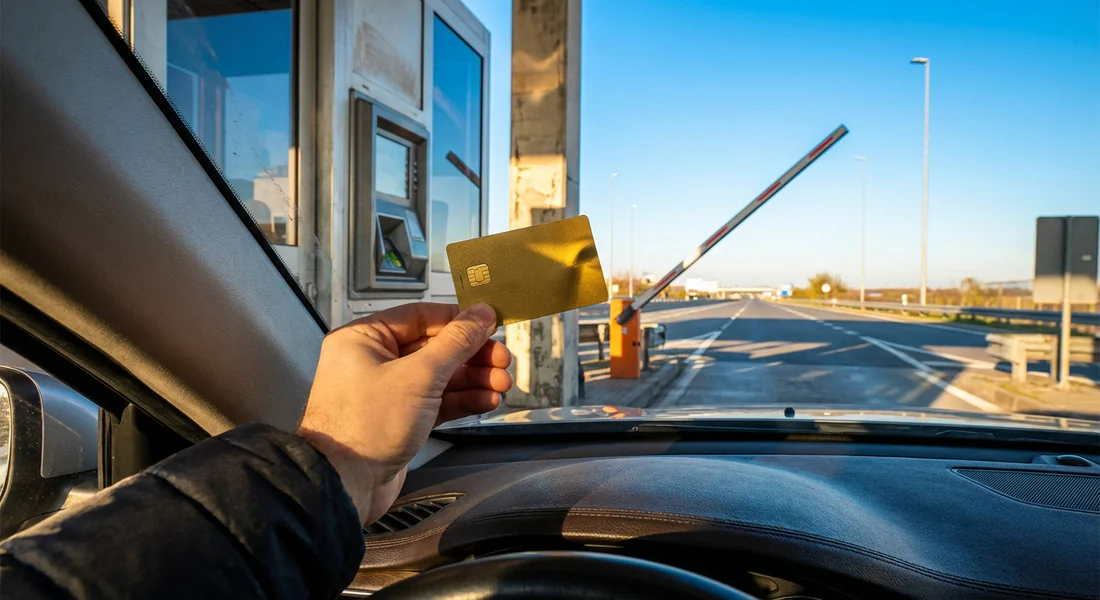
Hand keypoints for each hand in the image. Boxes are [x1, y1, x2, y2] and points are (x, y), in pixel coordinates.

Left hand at [296, 302, 511, 524]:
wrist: (345, 485)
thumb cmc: (363, 428)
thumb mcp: (419, 376)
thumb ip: (455, 343)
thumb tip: (480, 316)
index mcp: (364, 339)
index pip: (420, 316)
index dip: (458, 320)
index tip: (489, 323)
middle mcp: (373, 361)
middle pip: (434, 347)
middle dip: (472, 355)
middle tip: (501, 359)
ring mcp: (387, 392)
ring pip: (439, 376)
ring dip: (473, 379)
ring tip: (500, 383)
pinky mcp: (399, 420)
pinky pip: (436, 401)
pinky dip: (462, 400)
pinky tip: (485, 400)